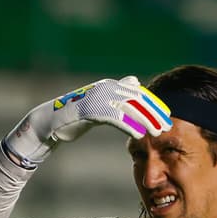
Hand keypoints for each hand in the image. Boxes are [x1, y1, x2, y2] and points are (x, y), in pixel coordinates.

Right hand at [4, 76, 171, 166]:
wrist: (49, 124)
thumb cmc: (74, 117)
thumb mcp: (99, 103)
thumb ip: (117, 94)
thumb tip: (135, 82)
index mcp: (109, 85)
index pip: (138, 92)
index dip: (154, 104)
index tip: (167, 115)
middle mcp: (105, 87)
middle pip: (137, 98)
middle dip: (154, 113)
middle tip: (167, 126)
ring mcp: (97, 97)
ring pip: (129, 108)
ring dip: (146, 121)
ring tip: (157, 133)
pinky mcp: (90, 109)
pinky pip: (115, 117)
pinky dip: (129, 125)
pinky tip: (139, 135)